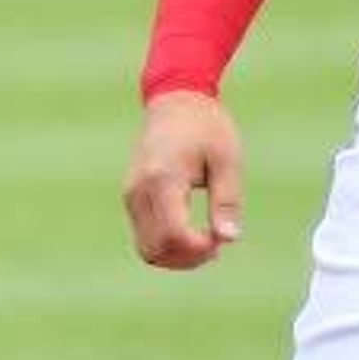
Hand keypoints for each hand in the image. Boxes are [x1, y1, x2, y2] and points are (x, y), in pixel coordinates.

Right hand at [125, 90, 243, 270]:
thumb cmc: (206, 127)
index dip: (198, 249)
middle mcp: (139, 190)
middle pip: (155, 249)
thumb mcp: (226, 160)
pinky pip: (144, 236)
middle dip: (187, 258)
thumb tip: (228, 239)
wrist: (175, 101)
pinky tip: (191, 235)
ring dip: (176, 257)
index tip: (220, 240)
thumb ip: (226, 201)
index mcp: (163, 178)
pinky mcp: (131, 197)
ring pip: (146, 248)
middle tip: (216, 245)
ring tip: (205, 244)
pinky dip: (166, 246)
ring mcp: (130, 195)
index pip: (173, 234)